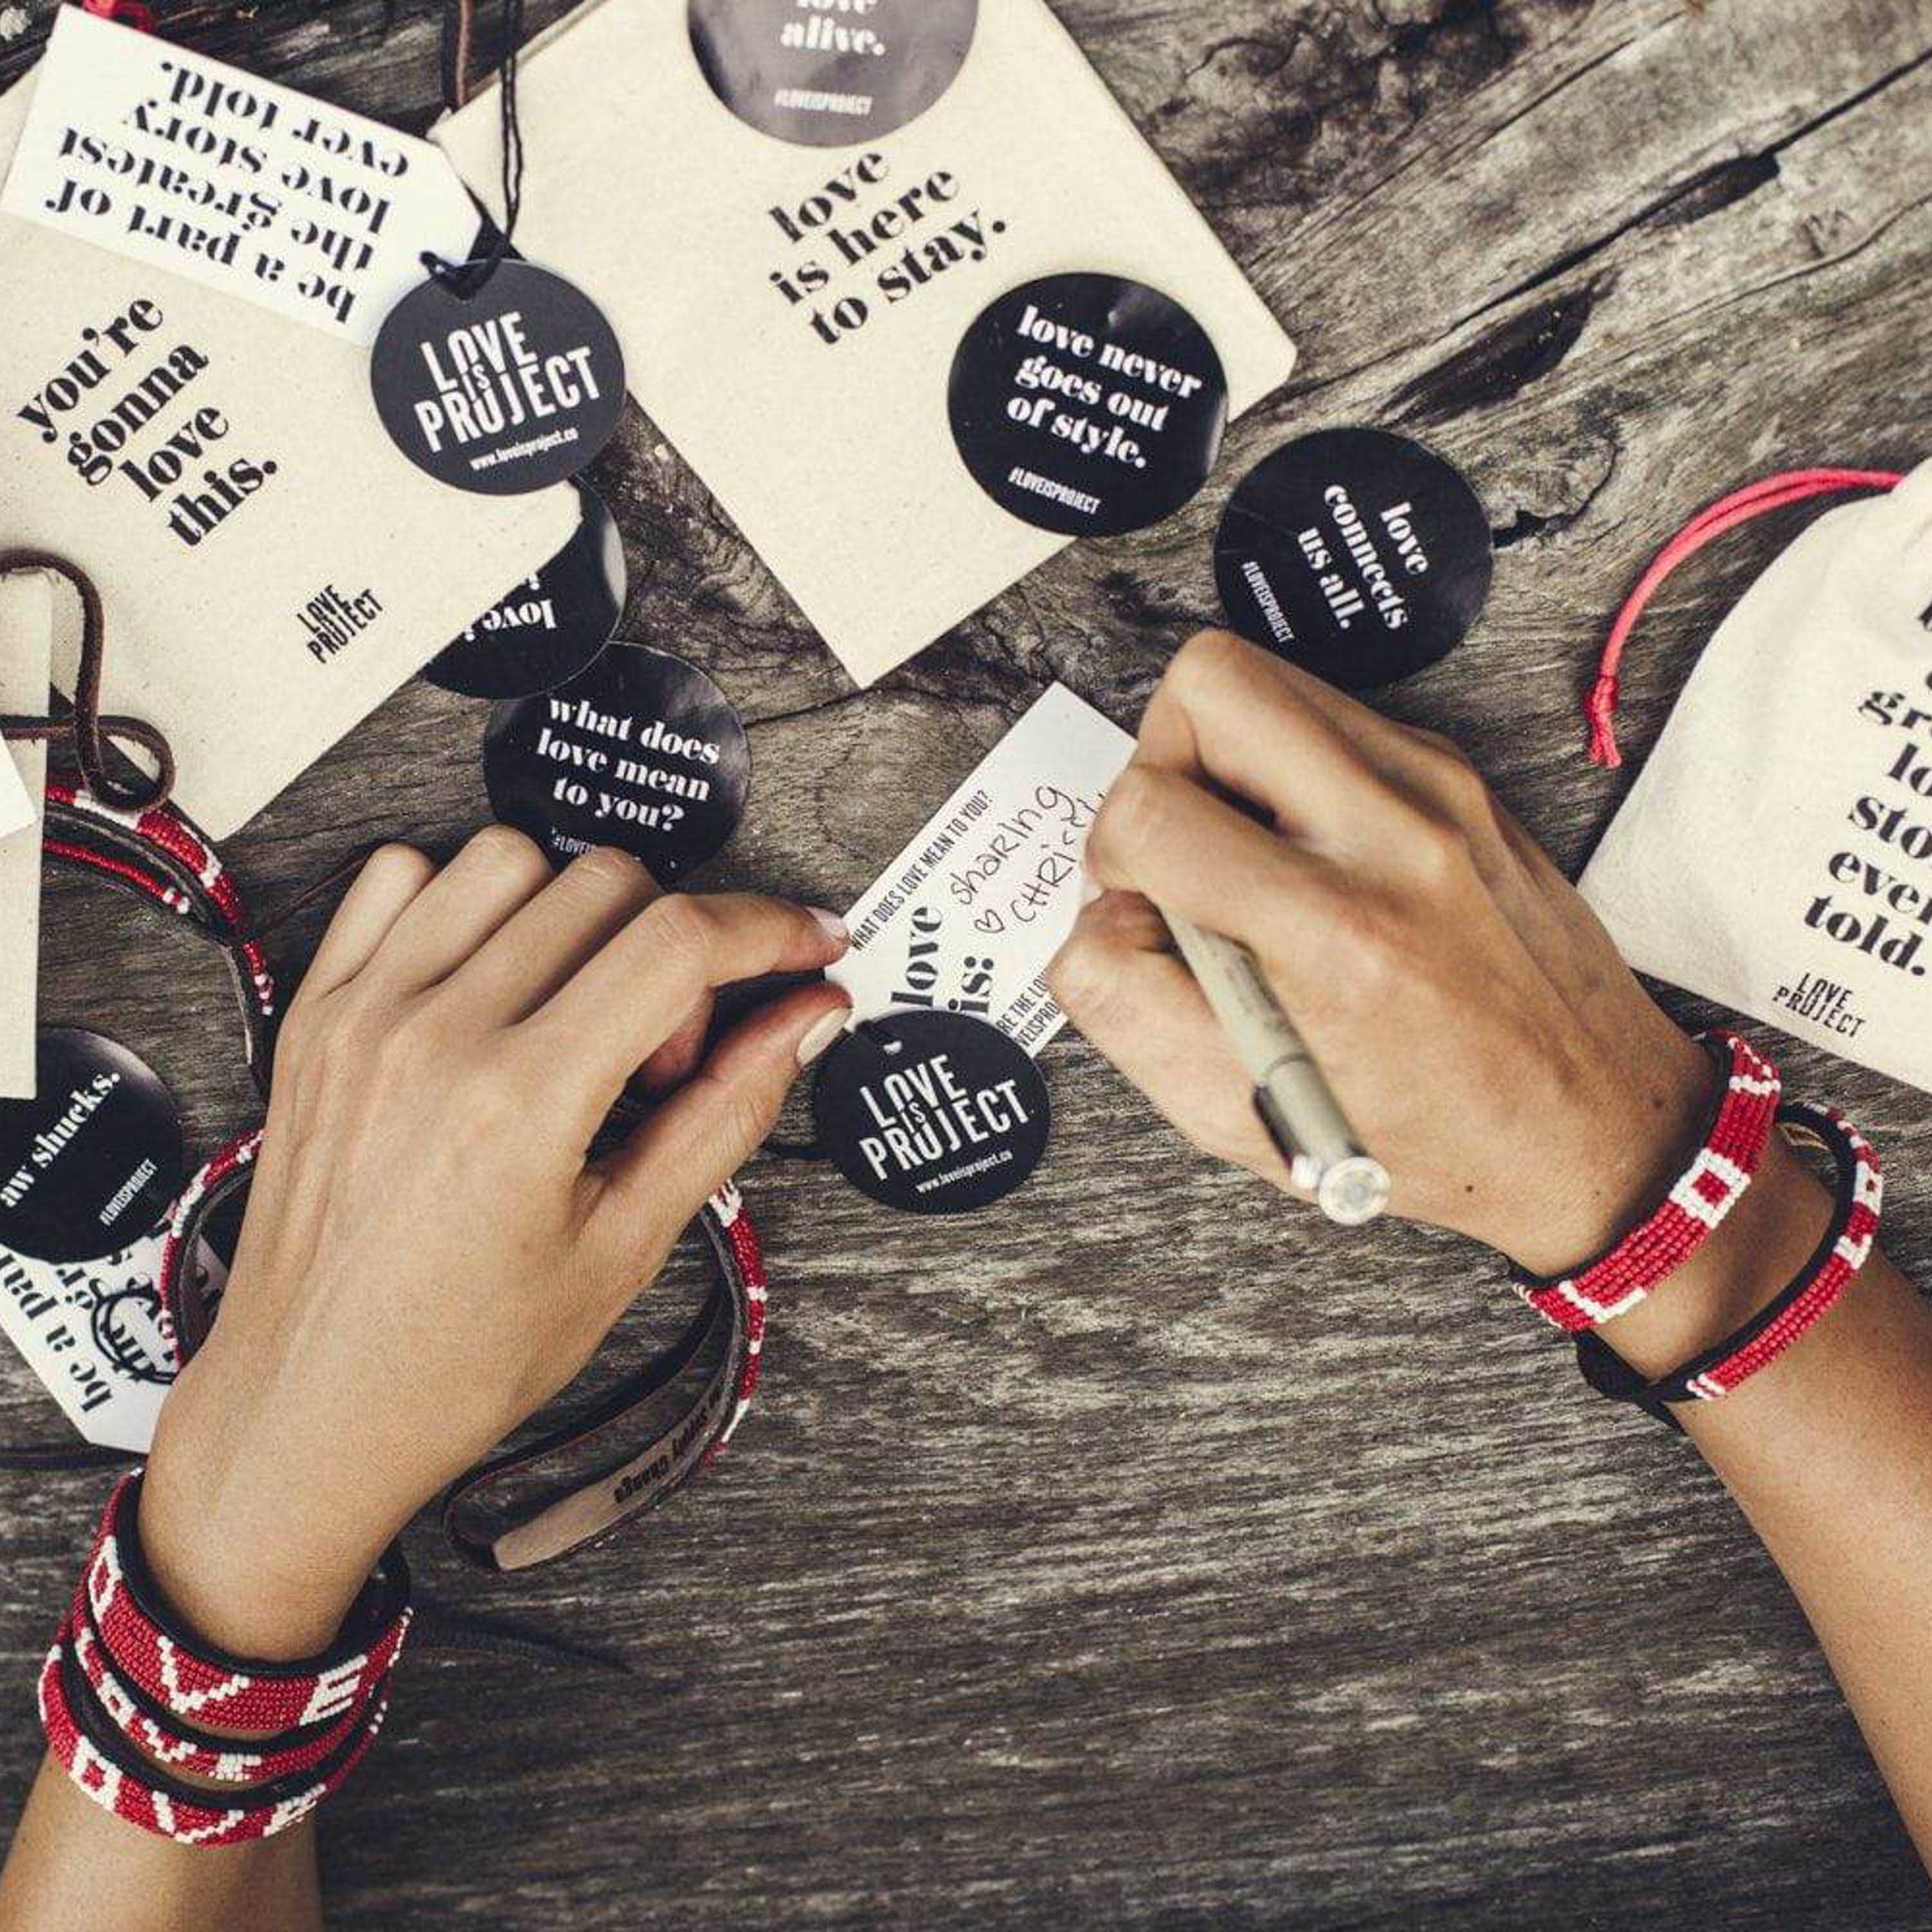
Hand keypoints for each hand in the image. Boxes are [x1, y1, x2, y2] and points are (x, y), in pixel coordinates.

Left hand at [141, 830, 850, 1655]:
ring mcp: (362, 1014)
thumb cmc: (458, 1358)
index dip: (771, 930)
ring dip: (579, 916)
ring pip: (511, 860)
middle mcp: (432, 1036)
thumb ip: (727, 1113)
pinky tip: (496, 984)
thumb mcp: (624, 1248)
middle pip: (609, 887)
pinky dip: (467, 902)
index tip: (809, 946)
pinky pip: (399, 878)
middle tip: (669, 1056)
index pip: (678, 946)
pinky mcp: (316, 1012)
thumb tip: (807, 1019)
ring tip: (580, 1018)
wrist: (309, 1410)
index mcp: (517, 1103)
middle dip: (678, 948)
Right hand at [1047, 630, 1716, 1276]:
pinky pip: (1332, 716)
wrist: (1591, 1123)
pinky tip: (1306, 853)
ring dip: (1222, 755)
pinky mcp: (1461, 777)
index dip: (1108, 856)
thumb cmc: (1428, 1135)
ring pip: (1270, 679)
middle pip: (1209, 679)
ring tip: (1243, 852)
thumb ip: (1130, 1007)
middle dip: (1156, 757)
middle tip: (1179, 845)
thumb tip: (1097, 914)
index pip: (1150, 812)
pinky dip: (1289, 767)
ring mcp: (1438, 790)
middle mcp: (1394, 836)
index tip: (1139, 904)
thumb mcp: (1241, 1118)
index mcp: (1334, 935)